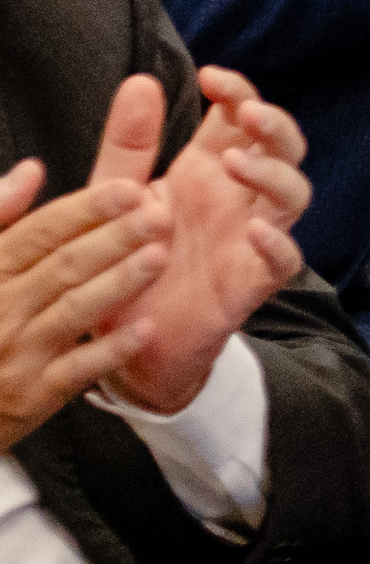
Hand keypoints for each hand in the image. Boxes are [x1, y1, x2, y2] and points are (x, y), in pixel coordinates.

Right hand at [0, 131, 171, 452]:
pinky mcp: (33, 394)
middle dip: (113, 239)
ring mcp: (17, 353)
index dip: (84, 210)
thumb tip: (31, 169)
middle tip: (160, 215)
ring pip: (73, 312)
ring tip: (160, 257)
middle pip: (62, 268)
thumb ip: (0, 217)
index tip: (129, 189)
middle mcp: (1, 309)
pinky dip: (110, 349)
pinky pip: (77, 370)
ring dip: (118, 284)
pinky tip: (146, 328)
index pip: (38, 234)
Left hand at [90, 68, 311, 414]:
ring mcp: (251, 239)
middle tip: (246, 114)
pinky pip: (284, 261)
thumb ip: (128, 143)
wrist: (124, 338)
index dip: (240, 91)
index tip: (213, 78)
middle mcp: (237, 199)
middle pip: (285, 148)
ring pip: (294, 197)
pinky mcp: (252, 282)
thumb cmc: (126, 261)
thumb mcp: (113, 194)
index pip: (242, 117)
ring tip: (235, 162)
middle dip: (274, 124)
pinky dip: (277, 244)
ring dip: (274, 173)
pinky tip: (255, 232)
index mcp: (207, 170)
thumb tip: (140, 81)